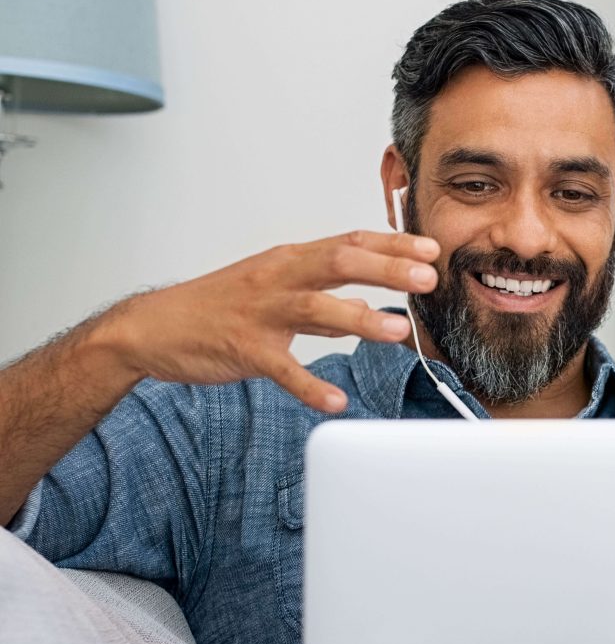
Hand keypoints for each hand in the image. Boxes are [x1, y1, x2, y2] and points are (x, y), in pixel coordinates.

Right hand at [106, 231, 439, 411]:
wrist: (153, 326)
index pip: (350, 242)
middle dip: (388, 269)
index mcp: (290, 260)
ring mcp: (260, 312)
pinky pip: (282, 368)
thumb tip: (370, 309)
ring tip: (398, 331)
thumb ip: (325, 301)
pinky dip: (310, 385)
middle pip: (339, 263)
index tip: (431, 249)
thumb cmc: (219, 306)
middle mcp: (278, 277)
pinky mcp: (244, 348)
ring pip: (315, 308)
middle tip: (428, 279)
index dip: (393, 244)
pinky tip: (336, 400)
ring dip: (360, 320)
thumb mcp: (276, 291)